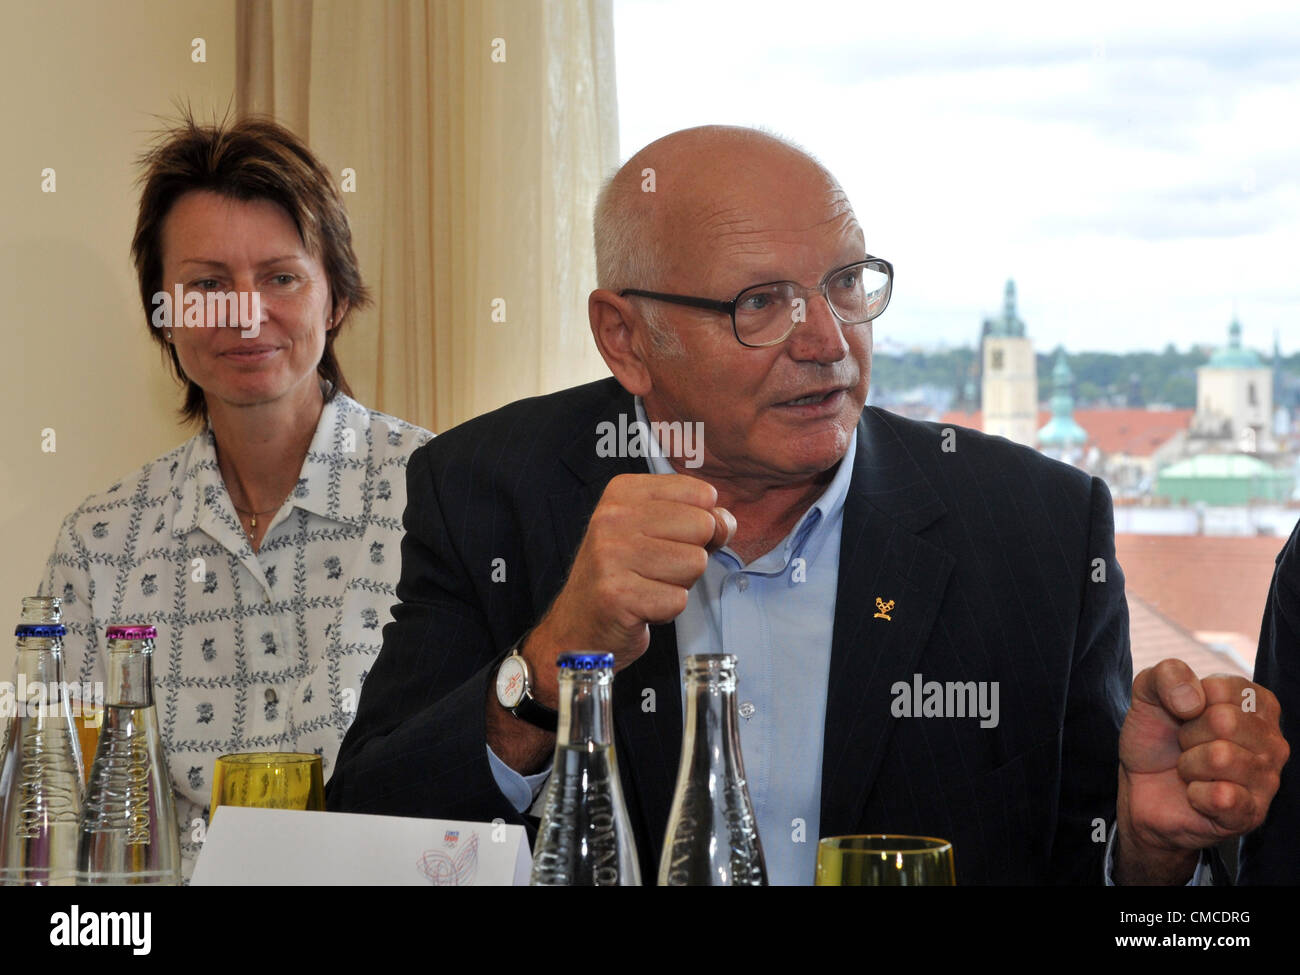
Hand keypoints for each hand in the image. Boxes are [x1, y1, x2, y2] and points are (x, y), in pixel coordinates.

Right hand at [523, 473, 733, 703]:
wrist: (580, 626)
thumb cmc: (624, 575)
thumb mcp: (657, 532)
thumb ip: (699, 518)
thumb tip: (726, 523)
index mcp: (624, 492)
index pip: (701, 493)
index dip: (700, 524)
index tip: (669, 540)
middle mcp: (613, 517)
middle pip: (702, 527)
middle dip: (691, 555)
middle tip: (657, 569)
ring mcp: (611, 555)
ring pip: (695, 563)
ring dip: (679, 584)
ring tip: (648, 586)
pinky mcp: (617, 594)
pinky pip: (678, 599)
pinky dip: (666, 610)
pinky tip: (641, 607)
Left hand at [1115, 658, 1288, 883]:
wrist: (1140, 788)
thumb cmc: (1157, 738)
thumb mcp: (1149, 694)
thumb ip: (1168, 675)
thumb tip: (1194, 701)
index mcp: (1257, 704)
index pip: (1220, 689)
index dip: (1186, 702)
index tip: (1185, 716)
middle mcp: (1272, 740)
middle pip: (1224, 721)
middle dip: (1187, 735)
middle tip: (1185, 746)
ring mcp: (1267, 779)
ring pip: (1221, 757)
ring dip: (1188, 765)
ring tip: (1190, 770)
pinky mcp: (1251, 814)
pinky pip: (1222, 796)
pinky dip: (1194, 794)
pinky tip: (1197, 795)